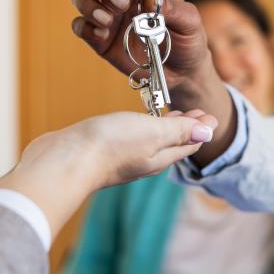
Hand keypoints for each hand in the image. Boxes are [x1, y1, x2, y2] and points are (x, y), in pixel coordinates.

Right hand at [0, 110, 217, 236]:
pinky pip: (128, 138)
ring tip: (169, 114)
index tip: (209, 111)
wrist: (63, 161)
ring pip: (150, 142)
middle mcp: (142, 160)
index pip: (187, 143)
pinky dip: (139, 127)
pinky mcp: (100, 151)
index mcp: (159, 157)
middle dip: (184, 127)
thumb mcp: (152, 133)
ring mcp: (120, 157)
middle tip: (195, 111)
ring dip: (163, 127)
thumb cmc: (108, 146)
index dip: (200, 127)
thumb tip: (209, 132)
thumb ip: (179, 131)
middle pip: (170, 143)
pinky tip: (131, 121)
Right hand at [69, 0, 211, 89]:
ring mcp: (106, 15)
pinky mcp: (98, 38)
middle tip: (122, 4)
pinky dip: (86, 27)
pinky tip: (103, 35)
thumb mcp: (190, 22)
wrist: (181, 73)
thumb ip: (173, 7)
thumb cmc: (187, 40)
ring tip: (109, 21)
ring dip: (89, 4)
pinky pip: (79, 25)